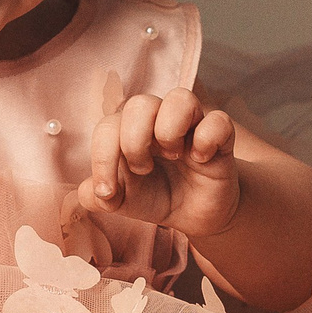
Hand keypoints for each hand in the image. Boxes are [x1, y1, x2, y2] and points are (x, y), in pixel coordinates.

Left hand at [76, 88, 242, 237]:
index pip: (108, 126)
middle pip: (139, 103)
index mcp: (130, 129)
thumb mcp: (123, 202)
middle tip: (142, 169)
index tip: (108, 192)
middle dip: (134, 142)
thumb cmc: (158, 196)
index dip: (102, 158)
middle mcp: (159, 119)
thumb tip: (90, 191)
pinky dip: (206, 141)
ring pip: (180, 97)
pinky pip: (218, 121)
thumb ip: (99, 197)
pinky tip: (201, 160)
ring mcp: (192, 124)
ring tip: (173, 157)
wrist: (196, 215)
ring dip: (169, 132)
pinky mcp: (221, 135)